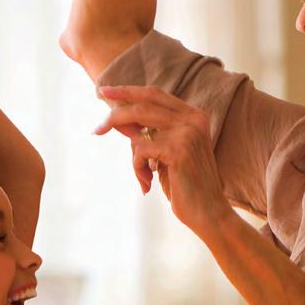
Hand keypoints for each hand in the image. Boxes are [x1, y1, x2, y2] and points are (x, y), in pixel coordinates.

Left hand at [94, 85, 232, 235]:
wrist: (209, 213)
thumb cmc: (185, 186)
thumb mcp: (162, 155)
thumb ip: (146, 135)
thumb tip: (118, 120)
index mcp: (193, 115)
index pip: (154, 94)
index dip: (127, 91)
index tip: (104, 91)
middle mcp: (193, 118)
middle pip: (143, 103)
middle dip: (115, 114)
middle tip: (96, 129)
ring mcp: (187, 131)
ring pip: (138, 124)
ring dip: (132, 154)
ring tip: (141, 175)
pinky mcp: (179, 149)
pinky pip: (140, 149)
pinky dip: (137, 168)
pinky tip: (147, 184)